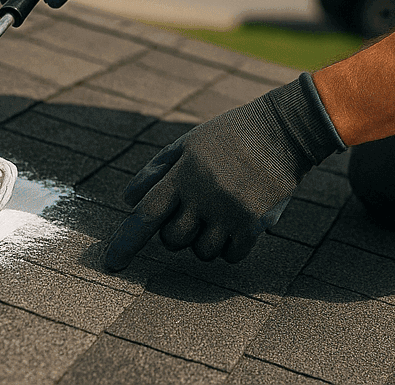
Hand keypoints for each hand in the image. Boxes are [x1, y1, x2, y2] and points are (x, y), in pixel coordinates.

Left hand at [103, 73, 344, 269]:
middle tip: (191, 216)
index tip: (112, 264)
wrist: (282, 131)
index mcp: (184, 172)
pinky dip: (229, 247)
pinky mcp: (255, 223)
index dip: (126, 241)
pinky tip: (236, 224)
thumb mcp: (188, 142)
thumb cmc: (229, 136)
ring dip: (204, 242)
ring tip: (217, 216)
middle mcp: (204, 194)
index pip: (146, 213)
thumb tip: (129, 201)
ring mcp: (230, 211)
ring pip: (202, 252)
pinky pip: (230, 256)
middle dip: (176, 234)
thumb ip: (157, 170)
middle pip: (173, 240)